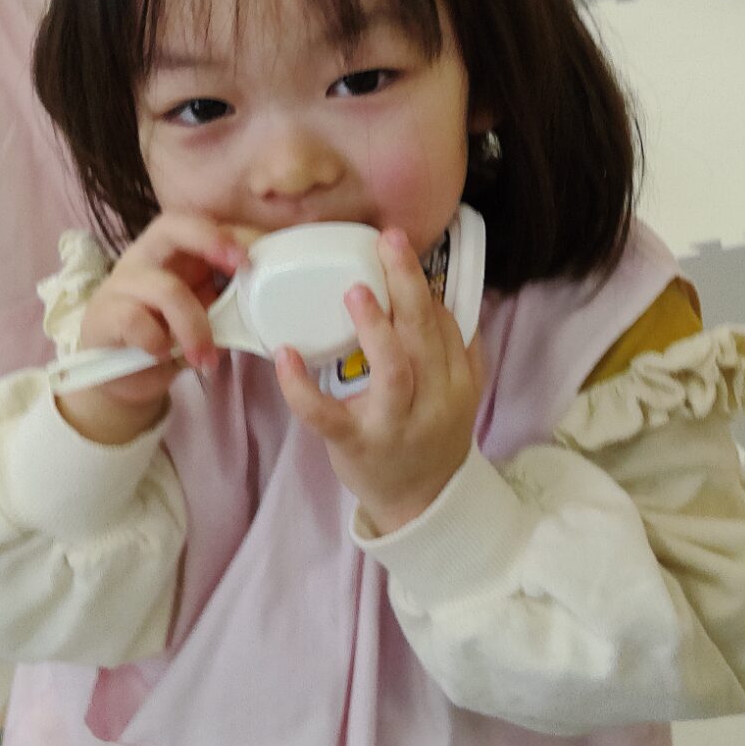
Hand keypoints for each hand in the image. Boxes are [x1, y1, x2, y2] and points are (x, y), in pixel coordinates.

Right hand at [58, 212, 259, 445]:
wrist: (123, 377)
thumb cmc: (168, 336)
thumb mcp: (203, 314)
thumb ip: (226, 299)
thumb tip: (267, 295)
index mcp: (173, 251)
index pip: (199, 223)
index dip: (230, 234)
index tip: (256, 257)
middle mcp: (145, 257)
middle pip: (172, 226)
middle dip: (211, 240)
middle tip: (241, 266)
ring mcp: (121, 284)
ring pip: (166, 289)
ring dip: (194, 327)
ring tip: (206, 358)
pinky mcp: (103, 315)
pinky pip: (136, 321)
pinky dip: (157, 341)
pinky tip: (164, 356)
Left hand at [276, 227, 484, 533]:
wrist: (422, 503)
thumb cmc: (430, 435)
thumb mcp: (458, 392)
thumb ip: (456, 347)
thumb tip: (437, 291)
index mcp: (457, 382)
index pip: (447, 325)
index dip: (423, 285)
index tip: (397, 249)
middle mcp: (433, 402)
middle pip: (426, 337)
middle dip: (408, 286)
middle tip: (389, 242)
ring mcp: (394, 425)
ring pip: (394, 372)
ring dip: (376, 328)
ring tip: (355, 291)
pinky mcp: (355, 444)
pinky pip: (327, 415)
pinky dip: (303, 386)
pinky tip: (286, 354)